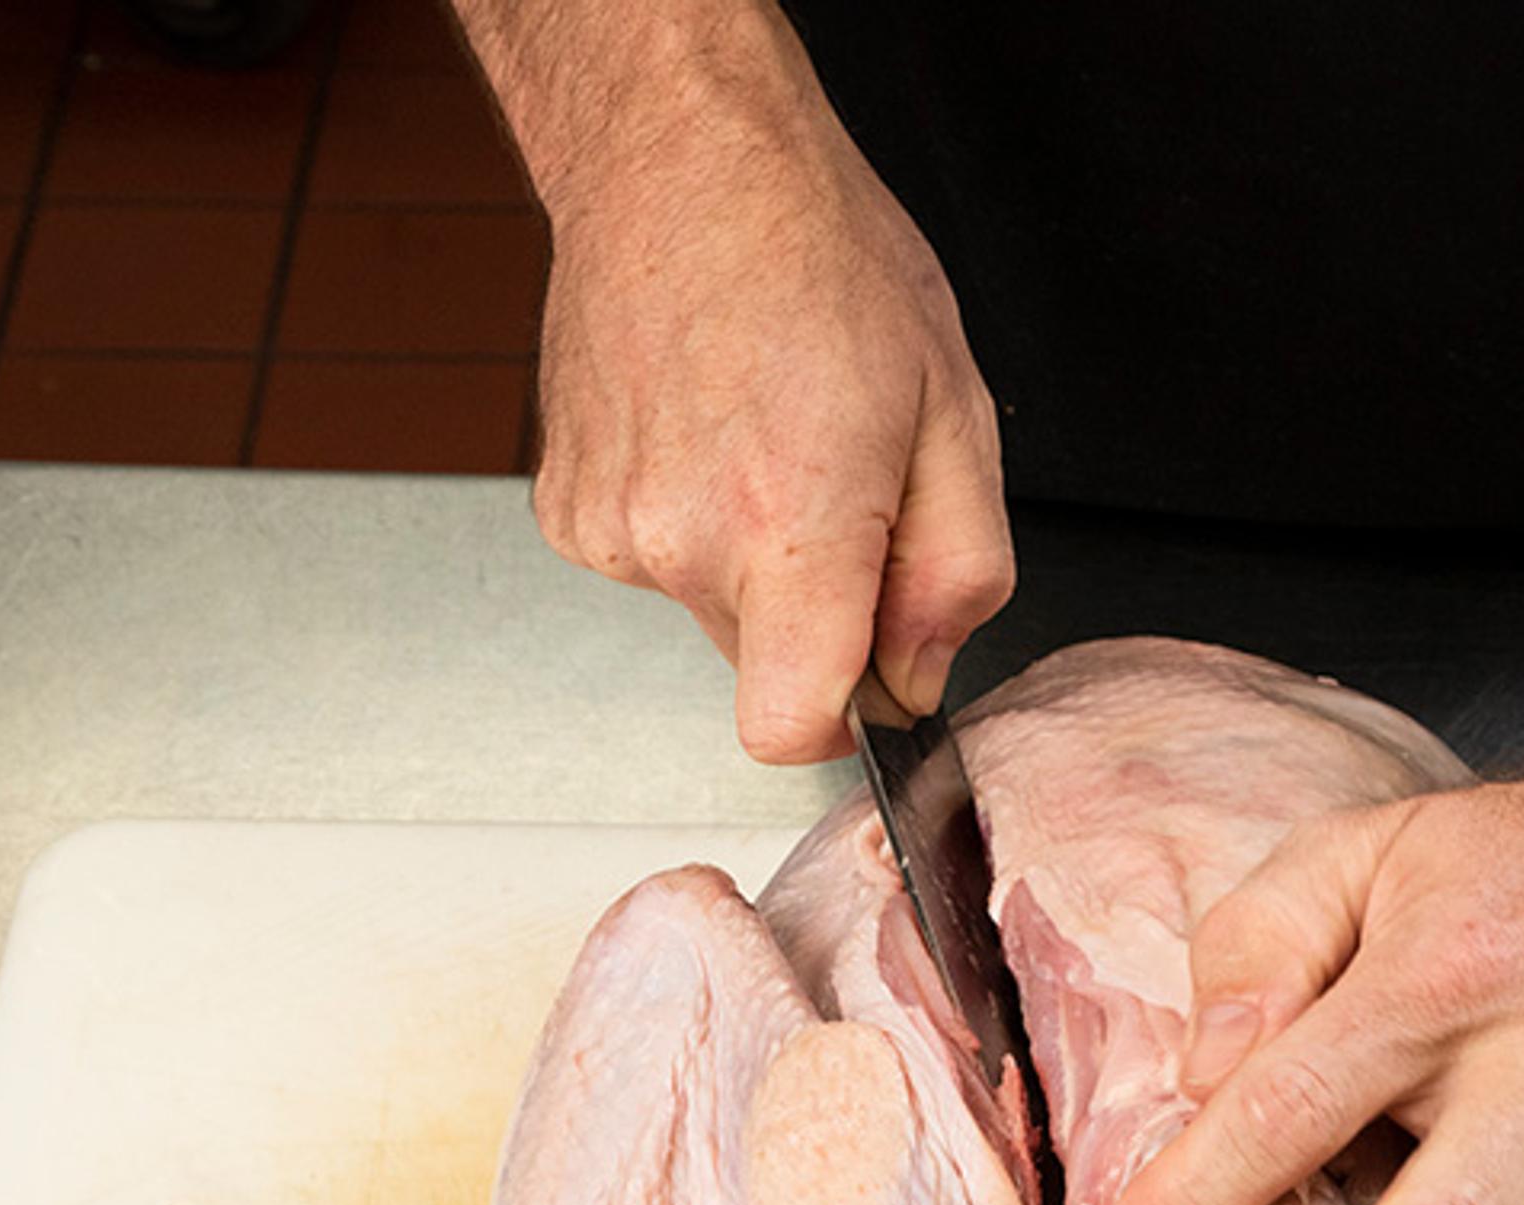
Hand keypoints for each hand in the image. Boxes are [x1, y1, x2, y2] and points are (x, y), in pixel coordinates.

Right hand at [517, 8, 1010, 759]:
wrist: (683, 157)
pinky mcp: (567, 510)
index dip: (846, 718)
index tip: (871, 671)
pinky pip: (654, 560)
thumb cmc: (819, 255)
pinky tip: (707, 426)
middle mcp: (679, 538)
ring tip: (766, 433)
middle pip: (765, 664)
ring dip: (752, 554)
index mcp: (786, 522)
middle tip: (839, 483)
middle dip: (818, 607)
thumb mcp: (953, 411)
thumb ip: (956, 574)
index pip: (791, 727)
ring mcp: (611, 528)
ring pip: (710, 608)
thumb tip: (919, 678)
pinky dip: (690, 518)